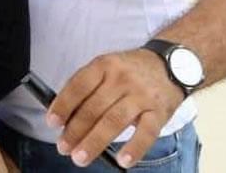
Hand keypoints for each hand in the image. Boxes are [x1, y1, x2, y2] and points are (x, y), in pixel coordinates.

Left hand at [46, 50, 183, 168]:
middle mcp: (121, 79)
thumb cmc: (131, 71)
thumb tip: (65, 116)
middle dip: (75, 130)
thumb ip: (89, 87)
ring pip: (114, 121)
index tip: (52, 122)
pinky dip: (134, 148)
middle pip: (94, 107)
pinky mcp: (159, 112)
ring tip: (80, 157)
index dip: (63, 105)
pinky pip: (146, 133)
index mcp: (104, 65)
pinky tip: (122, 161)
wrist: (173, 64)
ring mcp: (141, 96)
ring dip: (94, 142)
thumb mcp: (108, 68)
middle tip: (63, 147)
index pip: (79, 85)